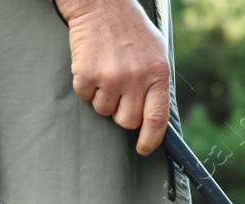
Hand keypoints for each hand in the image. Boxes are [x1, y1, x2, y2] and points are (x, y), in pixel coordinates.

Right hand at [55, 0, 170, 154]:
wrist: (101, 4)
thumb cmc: (130, 30)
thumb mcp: (156, 53)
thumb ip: (157, 85)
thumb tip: (155, 120)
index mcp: (158, 74)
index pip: (157, 119)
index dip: (150, 140)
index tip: (143, 149)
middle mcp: (137, 78)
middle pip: (127, 121)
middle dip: (121, 113)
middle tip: (119, 92)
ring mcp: (111, 77)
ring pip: (104, 111)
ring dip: (103, 97)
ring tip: (106, 70)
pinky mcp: (87, 74)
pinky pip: (85, 97)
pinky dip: (86, 85)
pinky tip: (92, 64)